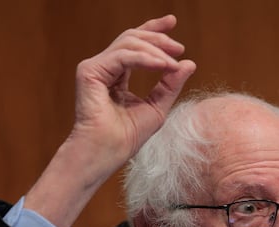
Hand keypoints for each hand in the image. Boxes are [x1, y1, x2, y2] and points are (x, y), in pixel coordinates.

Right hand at [26, 15, 195, 226]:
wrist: (108, 152)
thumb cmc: (127, 137)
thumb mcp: (158, 107)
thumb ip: (171, 84)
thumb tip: (188, 63)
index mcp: (118, 76)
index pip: (136, 45)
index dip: (153, 30)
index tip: (172, 22)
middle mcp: (105, 69)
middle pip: (132, 38)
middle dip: (157, 37)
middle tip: (179, 47)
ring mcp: (95, 68)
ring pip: (128, 43)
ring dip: (156, 50)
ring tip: (173, 63)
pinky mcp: (89, 71)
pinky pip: (123, 56)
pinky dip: (145, 58)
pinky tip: (162, 65)